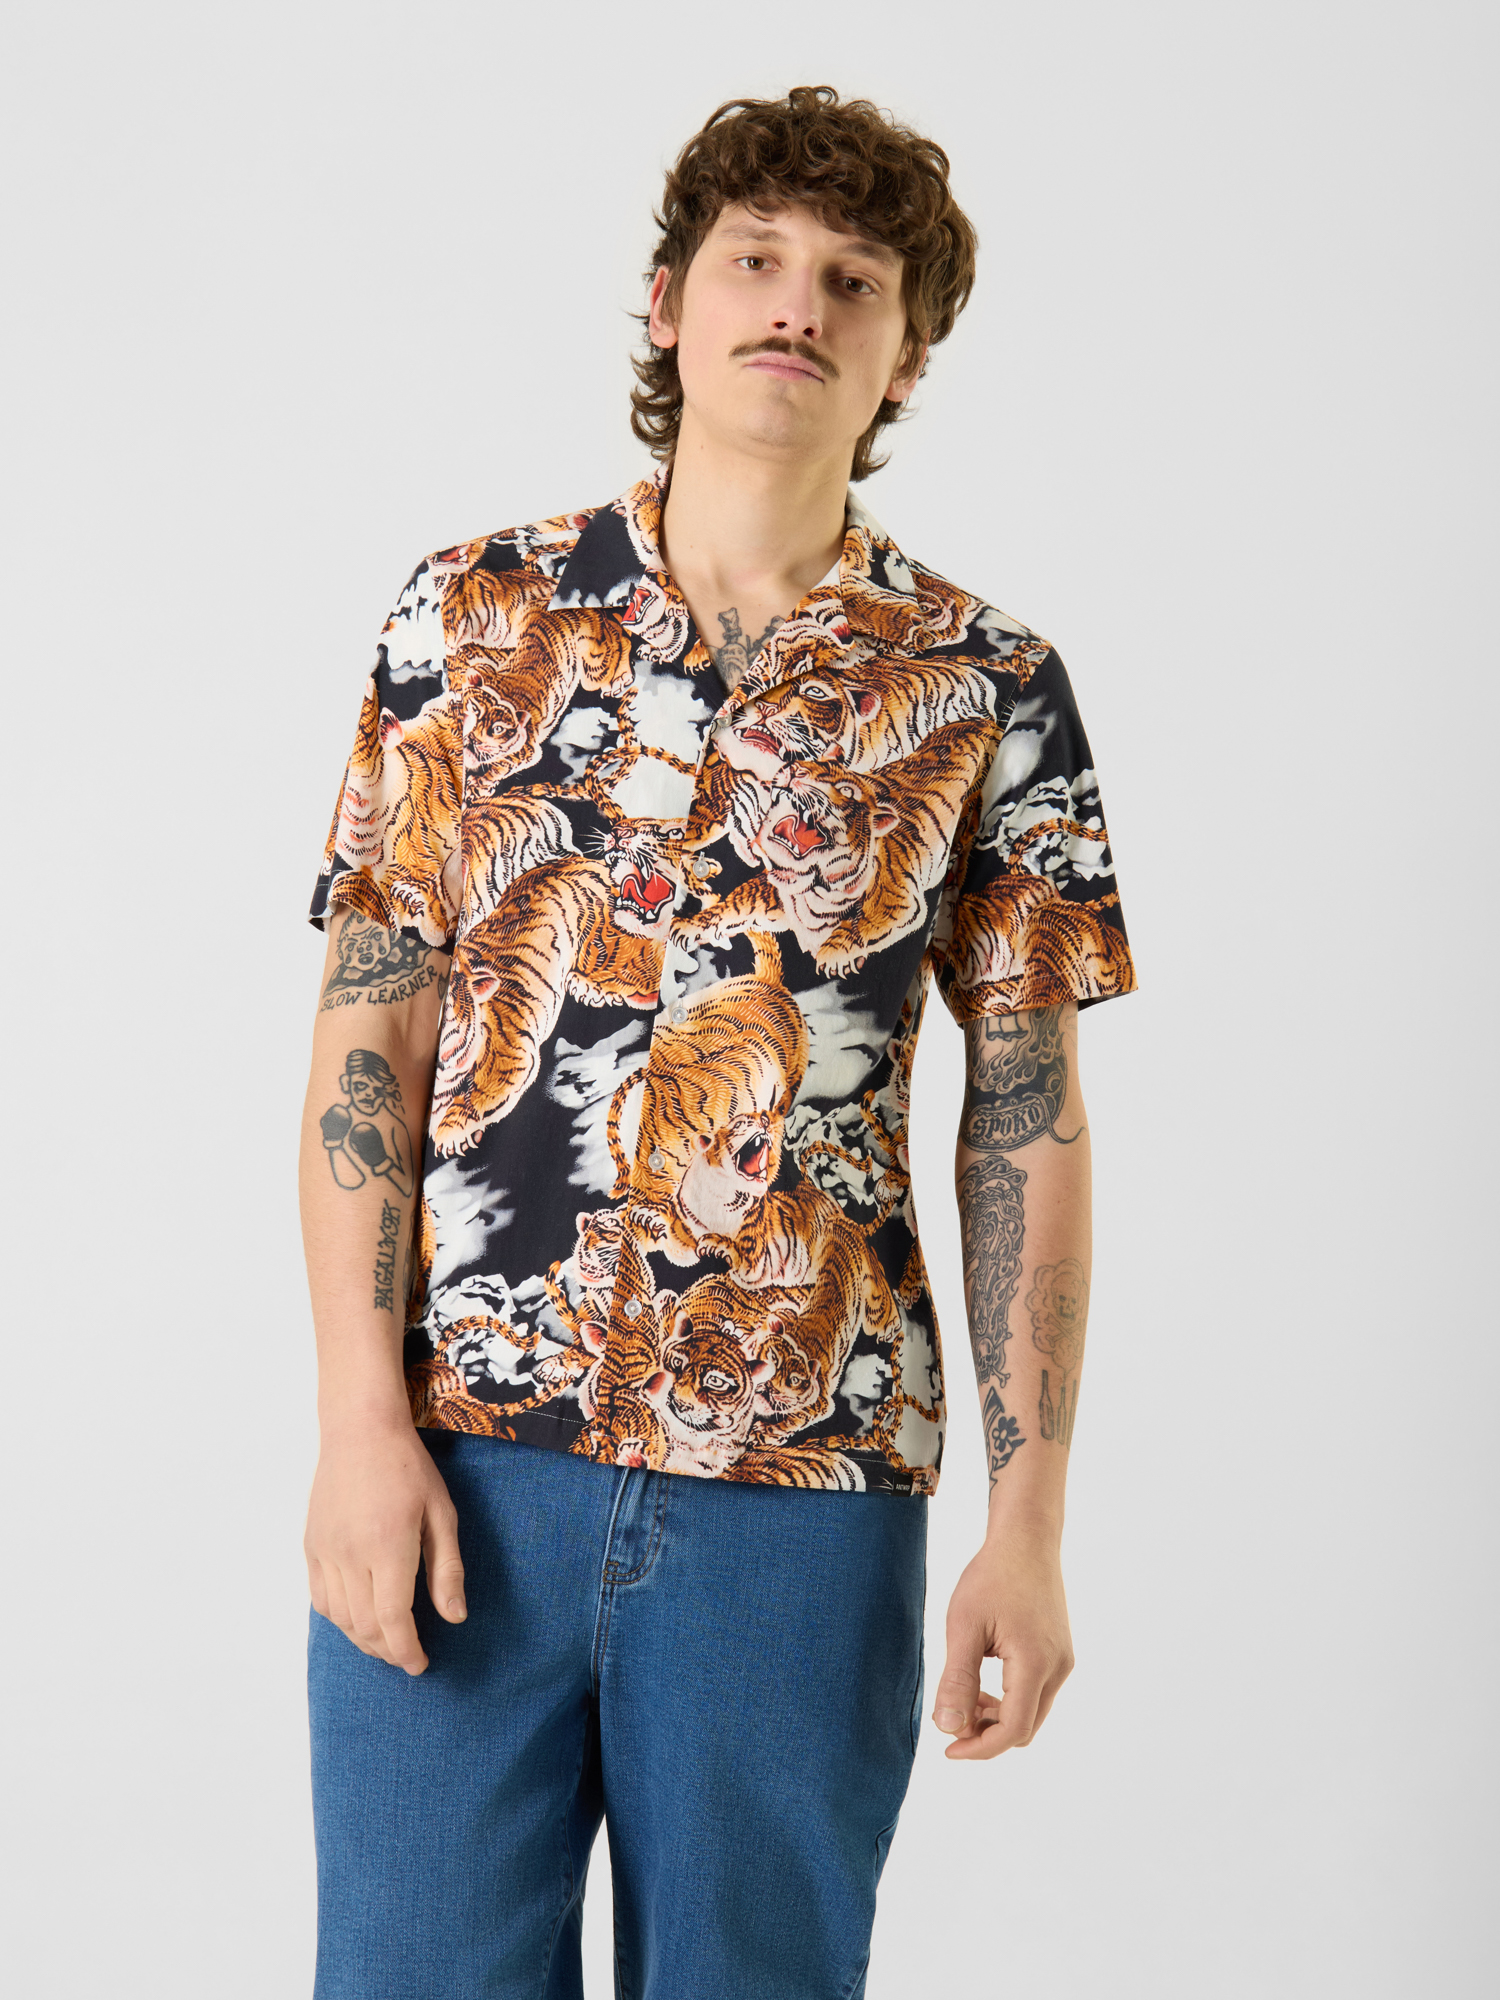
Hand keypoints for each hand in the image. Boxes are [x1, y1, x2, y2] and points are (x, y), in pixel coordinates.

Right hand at [304, 1418, 466, 1674]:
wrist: (360, 1431)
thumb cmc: (408, 1468)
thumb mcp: (441, 1513)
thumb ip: (447, 1569)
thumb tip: (455, 1617)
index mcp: (389, 1547)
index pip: (393, 1620)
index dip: (407, 1651)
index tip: (420, 1665)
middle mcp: (351, 1555)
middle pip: (365, 1626)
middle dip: (388, 1651)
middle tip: (408, 1657)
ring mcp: (325, 1551)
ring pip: (339, 1618)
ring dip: (363, 1640)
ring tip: (386, 1643)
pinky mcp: (311, 1546)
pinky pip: (320, 1598)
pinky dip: (339, 1618)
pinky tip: (357, 1618)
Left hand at [931, 1523, 1073, 1760]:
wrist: (1026, 1539)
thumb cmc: (991, 1576)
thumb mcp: (964, 1626)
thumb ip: (957, 1680)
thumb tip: (948, 1728)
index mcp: (1035, 1663)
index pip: (1012, 1730)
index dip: (980, 1748)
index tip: (948, 1750)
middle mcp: (1058, 1668)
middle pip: (1025, 1728)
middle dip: (987, 1734)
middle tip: (952, 1720)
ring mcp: (1063, 1661)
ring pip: (1032, 1713)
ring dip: (999, 1717)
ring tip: (964, 1699)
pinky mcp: (1061, 1653)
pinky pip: (1037, 1693)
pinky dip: (1011, 1699)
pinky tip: (983, 1682)